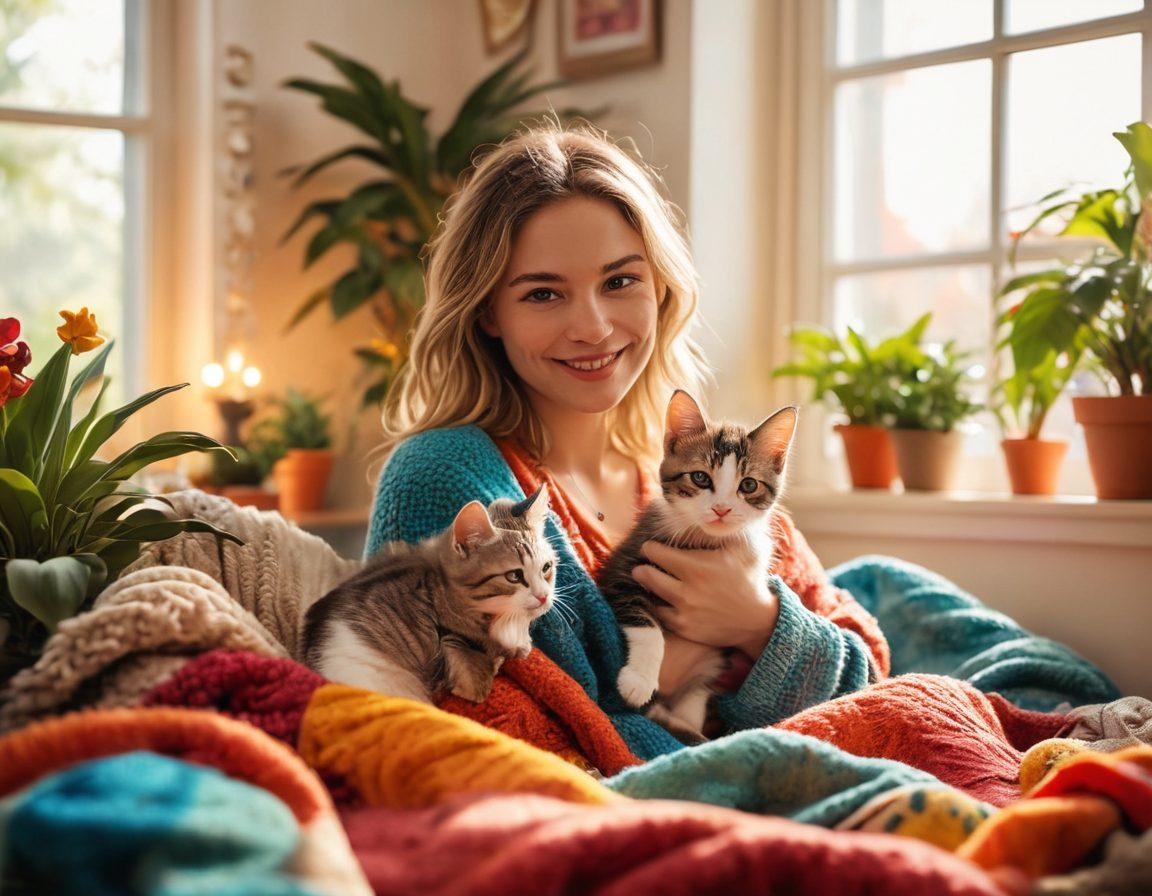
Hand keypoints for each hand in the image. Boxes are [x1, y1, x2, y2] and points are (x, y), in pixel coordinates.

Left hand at [631, 540, 778, 655]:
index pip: (655, 552)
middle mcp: (687, 591)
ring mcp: (685, 612)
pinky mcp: (685, 629)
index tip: (652, 547)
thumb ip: (727, 528)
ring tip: (648, 579)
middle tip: (643, 564)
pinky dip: (657, 606)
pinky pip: (659, 615)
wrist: (759, 620)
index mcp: (698, 567)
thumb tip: (714, 508)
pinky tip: (659, 598)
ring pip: (650, 596)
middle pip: (646, 574)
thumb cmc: (751, 578)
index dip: (651, 548)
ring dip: (647, 587)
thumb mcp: (745, 547)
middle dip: (642, 567)